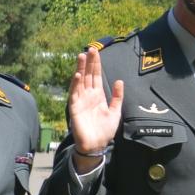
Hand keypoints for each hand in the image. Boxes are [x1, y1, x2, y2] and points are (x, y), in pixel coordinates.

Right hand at [66, 47, 124, 167]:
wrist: (97, 145)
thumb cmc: (105, 130)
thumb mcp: (115, 112)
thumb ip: (117, 97)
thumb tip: (119, 80)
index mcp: (98, 96)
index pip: (96, 76)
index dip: (97, 64)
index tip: (97, 52)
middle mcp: (88, 95)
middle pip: (88, 75)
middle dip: (89, 62)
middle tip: (91, 49)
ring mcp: (81, 100)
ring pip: (80, 81)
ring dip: (81, 69)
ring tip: (82, 56)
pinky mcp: (75, 107)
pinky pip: (75, 94)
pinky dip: (76, 84)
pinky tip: (78, 75)